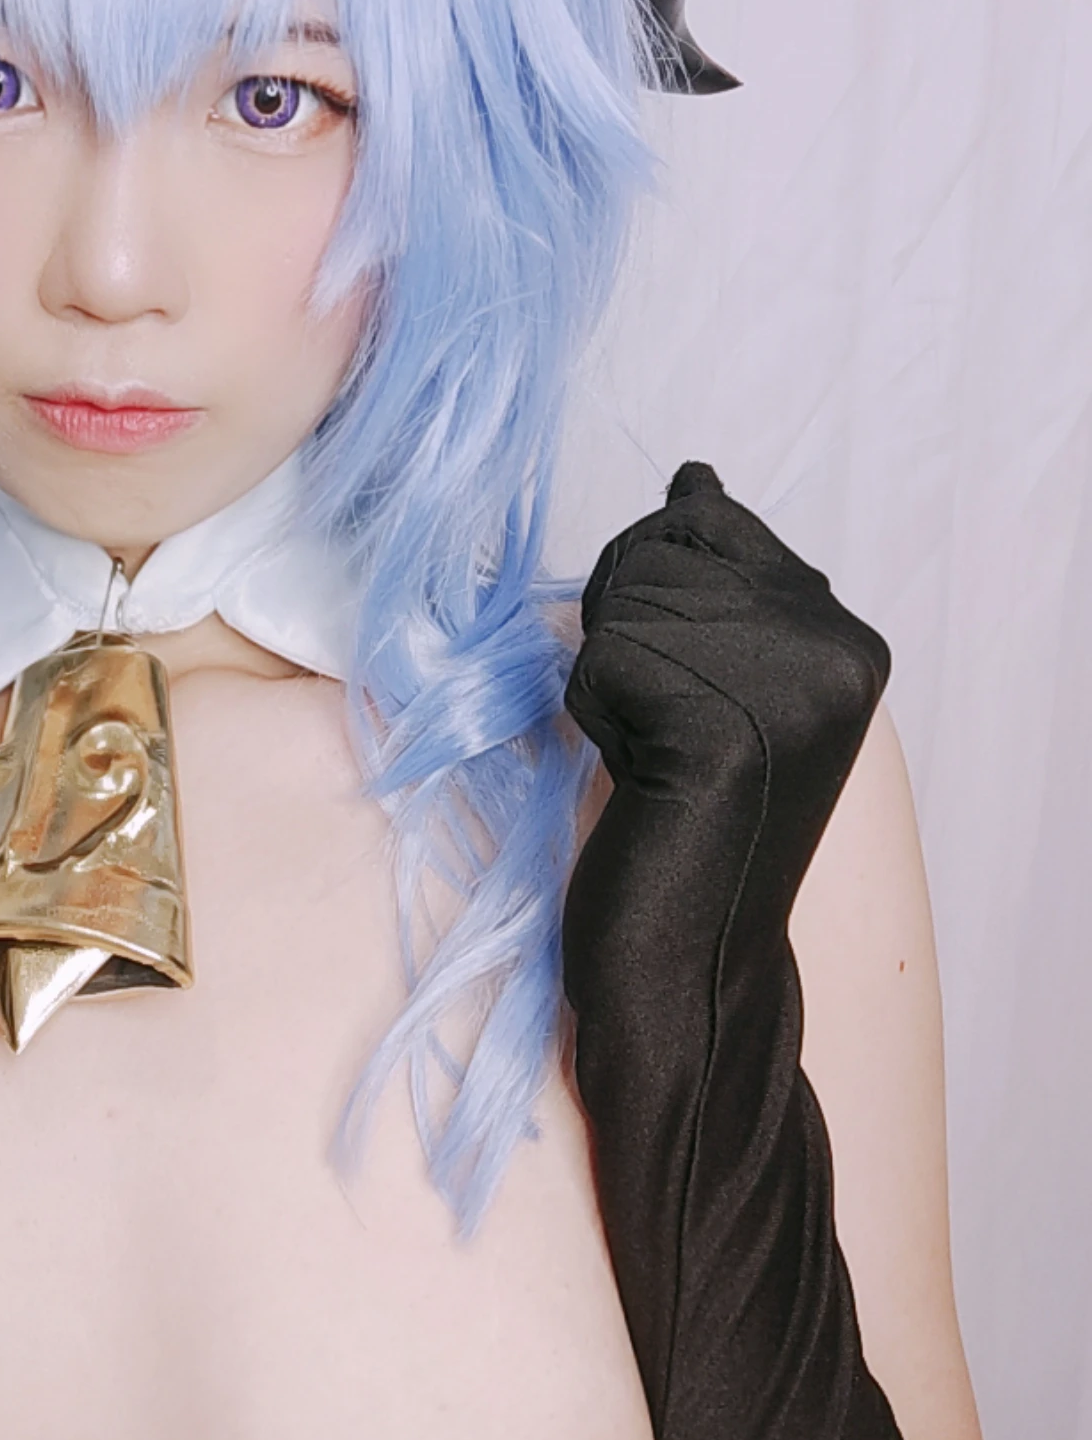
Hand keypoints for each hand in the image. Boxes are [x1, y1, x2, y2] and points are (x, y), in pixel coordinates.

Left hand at [565, 462, 889, 900]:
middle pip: (653, 550)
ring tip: (659, 757)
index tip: (686, 688)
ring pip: (620, 602)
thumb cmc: (686, 824)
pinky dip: (592, 716)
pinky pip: (599, 659)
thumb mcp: (718, 680)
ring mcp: (785, 685)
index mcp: (847, 640)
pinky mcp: (719, 725)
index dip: (653, 594)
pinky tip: (644, 778)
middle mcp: (835, 649)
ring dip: (608, 679)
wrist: (689, 962)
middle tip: (668, 731)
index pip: (704, 517)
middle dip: (625, 635)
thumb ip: (716, 585)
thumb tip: (695, 477)